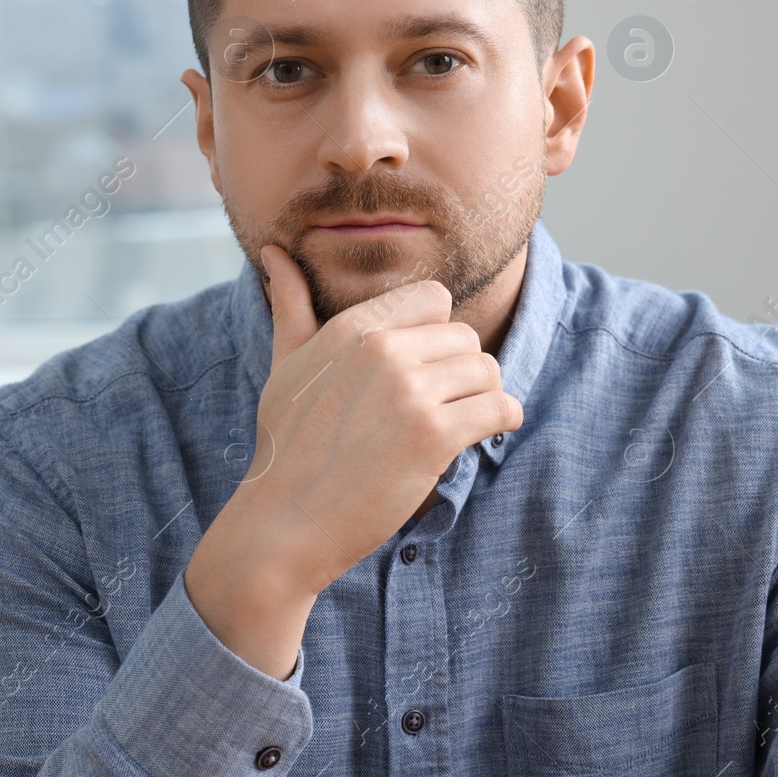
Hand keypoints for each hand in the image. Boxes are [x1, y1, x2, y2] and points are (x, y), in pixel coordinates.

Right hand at [219, 245, 523, 595]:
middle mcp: (383, 350)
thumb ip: (290, 305)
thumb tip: (274, 253)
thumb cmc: (285, 446)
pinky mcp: (433, 436)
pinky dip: (502, 420)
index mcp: (352, 328)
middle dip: (461, 371)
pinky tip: (482, 435)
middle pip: (465, 336)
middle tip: (443, 404)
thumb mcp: (285, 365)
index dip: (436, 333)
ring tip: (461, 421)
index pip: (434, 297)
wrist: (283, 523)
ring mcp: (410, 392)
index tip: (425, 367)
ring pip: (486, 370)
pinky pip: (499, 408)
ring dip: (483, 397)